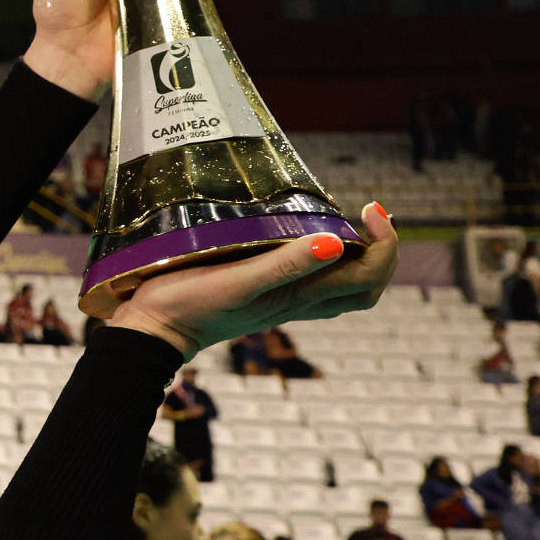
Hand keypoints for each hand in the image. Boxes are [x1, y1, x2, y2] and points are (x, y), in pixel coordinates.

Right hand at [105, 203, 397, 355]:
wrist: (154, 332)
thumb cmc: (190, 305)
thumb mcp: (236, 282)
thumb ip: (284, 265)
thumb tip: (336, 243)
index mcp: (300, 296)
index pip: (368, 276)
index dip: (385, 243)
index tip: (370, 207)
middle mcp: (299, 301)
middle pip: (365, 287)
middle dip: (382, 251)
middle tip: (370, 214)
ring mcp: (282, 301)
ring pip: (343, 287)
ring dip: (359, 256)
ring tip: (350, 221)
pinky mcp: (263, 295)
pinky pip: (314, 282)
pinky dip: (328, 259)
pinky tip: (308, 238)